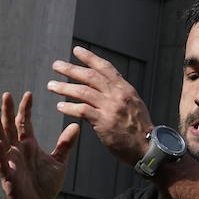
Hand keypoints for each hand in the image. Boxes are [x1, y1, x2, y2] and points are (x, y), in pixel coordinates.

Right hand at [0, 90, 79, 198]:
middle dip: (7, 111)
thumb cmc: (45, 184)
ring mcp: (10, 162)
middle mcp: (17, 150)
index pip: (24, 123)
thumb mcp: (59, 162)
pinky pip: (2, 163)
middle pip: (10, 127)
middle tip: (6, 95)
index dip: (25, 109)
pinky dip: (0, 153)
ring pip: (1, 141)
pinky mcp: (8, 176)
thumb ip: (65, 144)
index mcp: (28, 145)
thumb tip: (76, 126)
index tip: (28, 94)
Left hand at [47, 46, 153, 166]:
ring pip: (83, 92)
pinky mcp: (104, 122)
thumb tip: (104, 86)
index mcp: (125, 89)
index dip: (90, 58)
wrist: (148, 147)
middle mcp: (117, 95)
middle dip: (71, 69)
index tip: (76, 51)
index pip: (105, 68)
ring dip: (65, 87)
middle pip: (90, 77)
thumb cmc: (139, 129)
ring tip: (51, 85)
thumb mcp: (133, 104)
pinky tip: (60, 106)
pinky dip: (69, 107)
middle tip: (56, 65)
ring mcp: (110, 108)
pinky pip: (82, 111)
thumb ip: (118, 94)